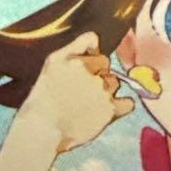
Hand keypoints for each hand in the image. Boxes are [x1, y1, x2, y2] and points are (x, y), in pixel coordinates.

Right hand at [24, 31, 133, 152]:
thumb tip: (97, 41)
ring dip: (106, 90)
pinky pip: (127, 103)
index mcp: (73, 58)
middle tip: (80, 92)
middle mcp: (90, 71)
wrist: (42, 130)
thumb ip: (75, 47)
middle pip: (106, 65)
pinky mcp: (110, 109)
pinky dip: (121, 106)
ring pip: (114, 82)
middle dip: (97, 74)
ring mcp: (102, 90)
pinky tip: (106, 110)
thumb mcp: (52, 63)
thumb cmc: (43, 98)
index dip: (87, 56)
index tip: (79, 72)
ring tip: (87, 104)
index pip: (93, 42)